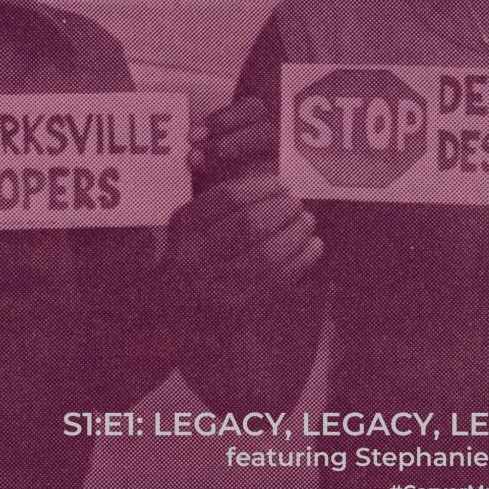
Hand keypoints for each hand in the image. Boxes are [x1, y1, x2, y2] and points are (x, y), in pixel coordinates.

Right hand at [173, 91, 324, 308]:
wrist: (175, 313)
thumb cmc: (191, 259)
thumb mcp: (189, 227)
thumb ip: (216, 202)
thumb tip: (264, 174)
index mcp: (183, 229)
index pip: (225, 198)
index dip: (259, 187)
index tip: (280, 182)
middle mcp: (195, 257)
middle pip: (249, 224)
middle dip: (281, 208)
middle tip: (297, 201)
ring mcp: (217, 287)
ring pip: (267, 254)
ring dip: (295, 233)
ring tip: (307, 220)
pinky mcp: (238, 311)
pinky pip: (278, 282)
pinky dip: (301, 260)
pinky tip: (313, 246)